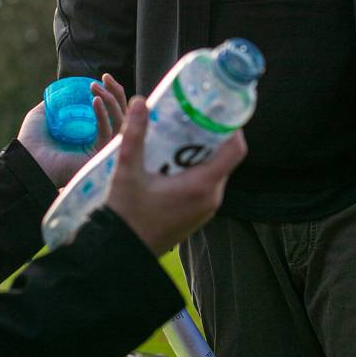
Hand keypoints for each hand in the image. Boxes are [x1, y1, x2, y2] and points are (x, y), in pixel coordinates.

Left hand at [18, 74, 126, 187]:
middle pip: (119, 114)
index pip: (110, 111)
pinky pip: (108, 133)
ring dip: (111, 100)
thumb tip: (70, 88)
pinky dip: (103, 115)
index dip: (111, 93)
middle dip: (116, 93)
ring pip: (119, 122)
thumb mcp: (45, 113)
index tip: (105, 77)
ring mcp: (100, 150)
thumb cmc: (32, 140)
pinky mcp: (98, 156)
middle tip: (106, 78)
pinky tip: (96, 101)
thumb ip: (58, 101)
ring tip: (96, 87)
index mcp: (88, 133)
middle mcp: (97, 141)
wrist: (25, 158)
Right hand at [106, 97, 247, 255]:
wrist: (120, 254)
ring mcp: (206, 209)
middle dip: (208, 136)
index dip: (230, 127)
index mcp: (202, 186)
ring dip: (199, 153)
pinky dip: (194, 170)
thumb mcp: (128, 171)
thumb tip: (140, 101)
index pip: (235, 150)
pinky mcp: (197, 215)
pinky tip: (170, 162)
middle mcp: (211, 198)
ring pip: (213, 171)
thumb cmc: (126, 216)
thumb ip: (135, 135)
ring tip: (177, 137)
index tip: (214, 111)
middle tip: (188, 118)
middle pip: (223, 158)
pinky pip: (205, 186)